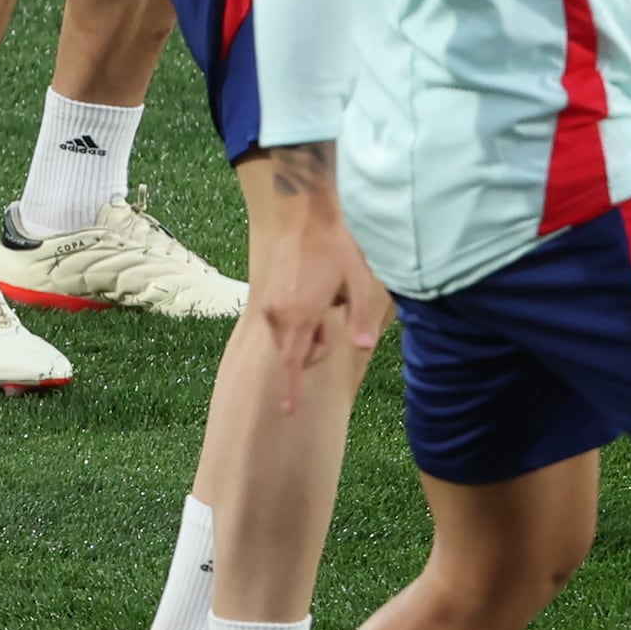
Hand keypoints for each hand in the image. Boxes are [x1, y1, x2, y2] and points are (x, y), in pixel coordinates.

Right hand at [242, 151, 385, 414]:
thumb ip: (359, 318)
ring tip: (325, 297)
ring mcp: (270, 307)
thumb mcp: (358, 282)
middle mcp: (279, 314)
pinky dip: (300, 321)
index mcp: (301, 314)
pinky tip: (313, 293)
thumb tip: (363, 348)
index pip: (294, 360)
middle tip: (335, 313)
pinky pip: (284, 325)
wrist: (306, 218)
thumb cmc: (338, 249)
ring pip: (291, 339)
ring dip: (309, 332)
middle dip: (317, 347)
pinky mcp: (267, 299)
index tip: (288, 411)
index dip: (292, 388)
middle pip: (297, 354)